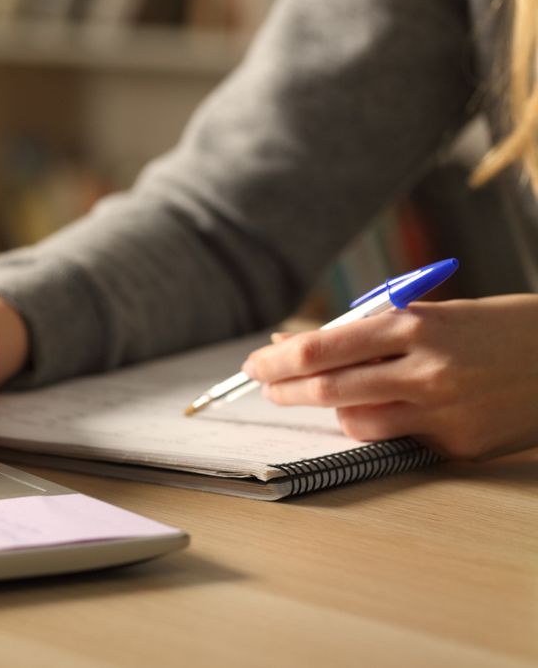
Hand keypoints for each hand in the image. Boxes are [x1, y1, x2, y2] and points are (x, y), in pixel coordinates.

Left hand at [242, 294, 537, 459]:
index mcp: (418, 326)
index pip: (324, 348)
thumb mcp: (437, 310)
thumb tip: (299, 341)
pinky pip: (396, 441)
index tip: (256, 362)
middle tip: (265, 385)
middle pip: (328, 389)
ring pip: (355, 422)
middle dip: (285, 388)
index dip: (279, 360)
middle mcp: (427, 371)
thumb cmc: (501, 327)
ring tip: (324, 395)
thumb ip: (370, 329)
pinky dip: (378, 425)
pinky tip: (379, 410)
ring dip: (330, 410)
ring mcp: (444, 413)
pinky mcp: (459, 445)